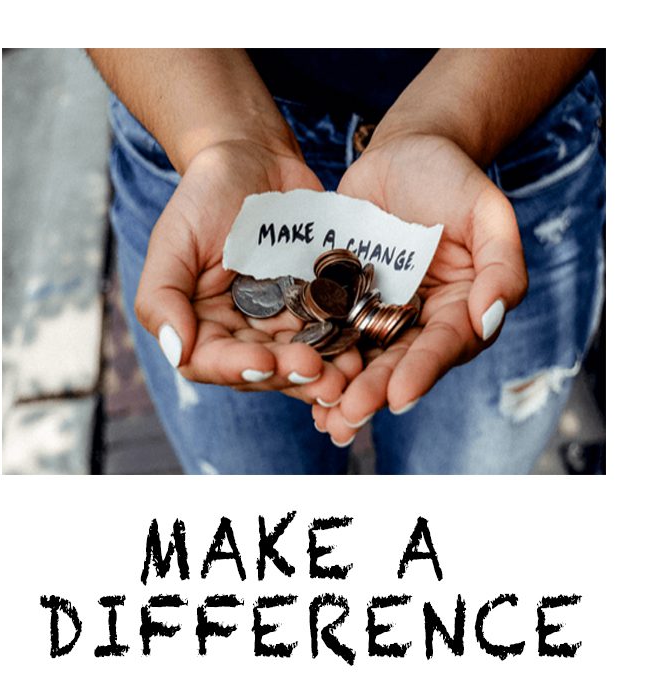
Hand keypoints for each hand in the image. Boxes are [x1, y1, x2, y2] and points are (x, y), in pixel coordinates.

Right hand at [134, 139, 361, 404]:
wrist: (255, 160)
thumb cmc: (205, 197)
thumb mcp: (174, 240)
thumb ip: (161, 297)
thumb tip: (176, 350)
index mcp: (202, 324)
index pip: (212, 362)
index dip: (237, 369)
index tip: (264, 363)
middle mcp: (241, 333)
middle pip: (263, 369)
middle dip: (290, 374)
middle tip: (319, 374)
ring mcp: (281, 322)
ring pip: (300, 358)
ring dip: (325, 371)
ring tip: (349, 373)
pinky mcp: (316, 306)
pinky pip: (331, 331)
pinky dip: (346, 343)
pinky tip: (363, 350)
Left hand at [312, 134, 527, 443]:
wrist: (402, 154)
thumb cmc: (451, 178)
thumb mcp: (487, 211)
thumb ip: (501, 265)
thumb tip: (490, 320)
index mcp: (460, 309)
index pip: (444, 345)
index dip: (423, 371)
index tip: (399, 396)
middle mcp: (420, 321)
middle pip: (399, 362)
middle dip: (374, 391)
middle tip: (349, 416)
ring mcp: (379, 313)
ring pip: (362, 358)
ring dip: (343, 389)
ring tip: (322, 417)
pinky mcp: (343, 301)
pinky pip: (329, 332)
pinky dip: (317, 357)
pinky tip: (296, 380)